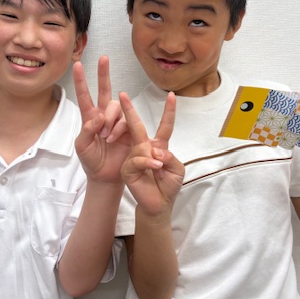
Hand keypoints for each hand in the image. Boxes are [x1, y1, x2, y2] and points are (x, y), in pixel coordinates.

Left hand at [74, 56, 129, 184]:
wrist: (105, 176)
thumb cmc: (91, 160)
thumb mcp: (82, 146)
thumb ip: (87, 130)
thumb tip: (98, 116)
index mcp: (89, 117)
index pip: (84, 95)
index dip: (80, 80)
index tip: (76, 65)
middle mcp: (103, 116)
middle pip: (104, 90)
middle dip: (104, 74)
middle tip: (104, 58)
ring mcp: (117, 121)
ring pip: (115, 107)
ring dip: (109, 120)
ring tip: (104, 137)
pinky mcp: (129, 128)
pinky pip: (126, 120)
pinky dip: (118, 128)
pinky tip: (112, 138)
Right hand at [120, 91, 184, 217]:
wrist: (159, 204)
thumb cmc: (168, 185)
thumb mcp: (177, 168)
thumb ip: (169, 156)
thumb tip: (154, 150)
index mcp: (158, 146)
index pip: (164, 126)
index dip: (169, 111)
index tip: (173, 95)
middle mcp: (143, 148)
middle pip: (137, 126)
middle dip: (129, 109)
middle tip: (122, 95)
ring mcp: (133, 157)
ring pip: (140, 145)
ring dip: (152, 156)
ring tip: (159, 167)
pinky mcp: (127, 168)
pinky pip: (137, 159)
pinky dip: (148, 162)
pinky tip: (155, 167)